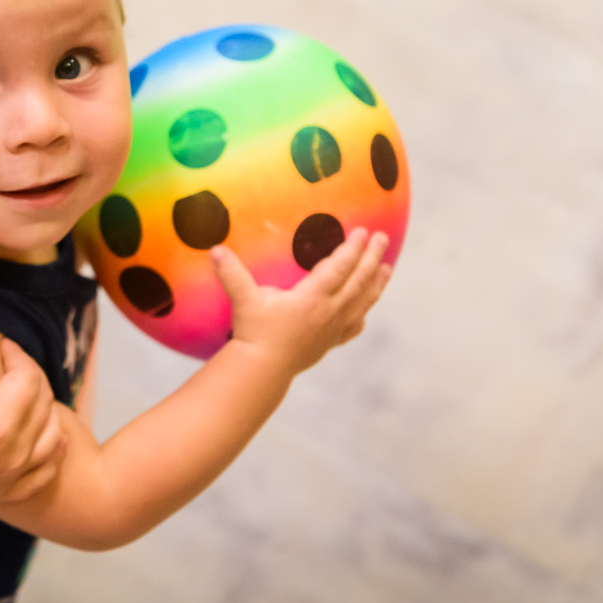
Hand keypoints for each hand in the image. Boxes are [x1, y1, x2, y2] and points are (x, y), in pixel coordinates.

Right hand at [0, 312, 66, 510]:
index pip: (27, 379)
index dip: (18, 354)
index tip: (2, 344)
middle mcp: (12, 456)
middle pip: (44, 404)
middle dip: (31, 376)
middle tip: (10, 361)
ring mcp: (10, 479)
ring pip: (52, 437)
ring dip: (45, 409)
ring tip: (24, 391)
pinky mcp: (4, 493)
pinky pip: (44, 473)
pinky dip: (52, 452)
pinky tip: (49, 437)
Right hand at [211, 228, 390, 375]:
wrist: (262, 371)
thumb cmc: (253, 334)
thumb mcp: (244, 301)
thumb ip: (232, 274)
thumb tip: (215, 249)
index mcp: (312, 298)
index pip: (340, 267)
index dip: (353, 248)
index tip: (363, 231)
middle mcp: (329, 312)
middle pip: (358, 281)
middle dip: (372, 257)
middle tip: (382, 238)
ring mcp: (332, 329)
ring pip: (362, 302)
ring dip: (376, 283)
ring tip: (388, 268)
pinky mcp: (329, 343)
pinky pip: (353, 326)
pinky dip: (363, 313)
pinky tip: (366, 309)